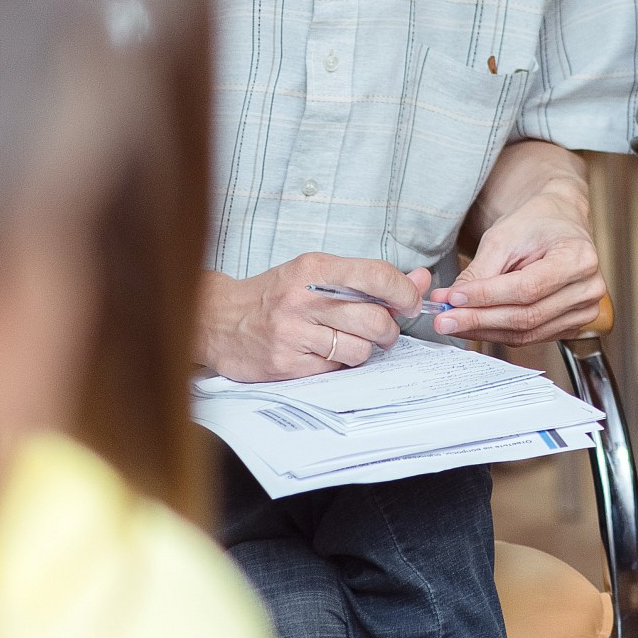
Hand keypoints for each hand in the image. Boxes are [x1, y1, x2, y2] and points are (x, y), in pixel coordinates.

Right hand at [200, 253, 431, 380]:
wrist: (216, 319)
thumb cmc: (276, 295)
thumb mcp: (318, 274)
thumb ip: (369, 278)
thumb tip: (421, 280)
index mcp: (316, 269)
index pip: (378, 276)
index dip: (405, 293)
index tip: (410, 303)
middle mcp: (304, 299)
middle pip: (375, 319)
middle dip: (388, 330)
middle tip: (382, 331)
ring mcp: (293, 333)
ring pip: (360, 349)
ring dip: (363, 349)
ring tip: (346, 341)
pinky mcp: (285, 363)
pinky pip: (334, 368)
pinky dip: (336, 363)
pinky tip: (319, 352)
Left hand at [431, 194, 604, 341]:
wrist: (558, 223)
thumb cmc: (536, 223)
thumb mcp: (504, 236)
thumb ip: (479, 271)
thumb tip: (451, 302)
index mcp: (579, 257)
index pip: (528, 288)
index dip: (487, 296)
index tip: (453, 298)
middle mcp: (588, 287)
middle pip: (528, 316)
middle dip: (480, 319)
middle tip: (444, 319)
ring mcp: (584, 309)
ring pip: (527, 332)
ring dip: (485, 330)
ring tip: (455, 321)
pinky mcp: (572, 324)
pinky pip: (531, 337)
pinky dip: (499, 333)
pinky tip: (477, 324)